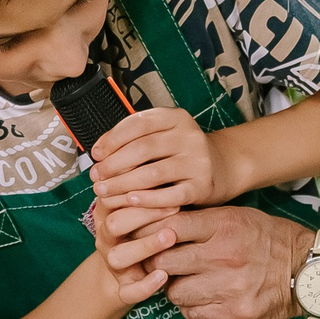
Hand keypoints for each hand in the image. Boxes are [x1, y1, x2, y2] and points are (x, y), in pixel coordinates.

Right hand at [90, 187, 176, 313]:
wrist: (127, 270)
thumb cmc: (144, 225)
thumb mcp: (143, 202)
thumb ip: (149, 183)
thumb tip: (167, 149)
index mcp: (107, 211)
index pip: (113, 195)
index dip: (135, 186)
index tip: (162, 178)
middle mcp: (106, 236)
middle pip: (114, 223)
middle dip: (143, 215)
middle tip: (173, 207)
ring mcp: (112, 262)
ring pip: (118, 256)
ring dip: (145, 246)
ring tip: (170, 237)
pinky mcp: (121, 288)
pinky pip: (128, 291)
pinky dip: (145, 286)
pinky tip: (163, 277)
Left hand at [91, 109, 231, 233]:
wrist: (224, 167)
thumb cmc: (182, 152)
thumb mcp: (164, 135)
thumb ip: (136, 138)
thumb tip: (98, 152)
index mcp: (176, 117)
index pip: (138, 123)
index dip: (112, 138)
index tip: (95, 154)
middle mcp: (189, 136)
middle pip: (142, 148)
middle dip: (113, 164)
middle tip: (95, 177)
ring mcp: (198, 161)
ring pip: (153, 173)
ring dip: (123, 184)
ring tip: (104, 191)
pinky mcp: (202, 185)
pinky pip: (170, 195)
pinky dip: (147, 199)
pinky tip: (130, 201)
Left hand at [146, 207, 310, 318]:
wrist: (307, 270)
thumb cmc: (267, 239)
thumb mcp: (237, 217)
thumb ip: (200, 222)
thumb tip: (157, 227)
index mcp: (224, 225)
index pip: (169, 228)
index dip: (152, 235)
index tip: (150, 240)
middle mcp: (224, 256)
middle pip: (164, 262)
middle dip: (159, 263)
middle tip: (165, 264)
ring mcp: (229, 288)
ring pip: (174, 293)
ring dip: (177, 289)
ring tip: (189, 282)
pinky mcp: (234, 314)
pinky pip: (193, 315)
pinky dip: (193, 308)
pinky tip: (204, 298)